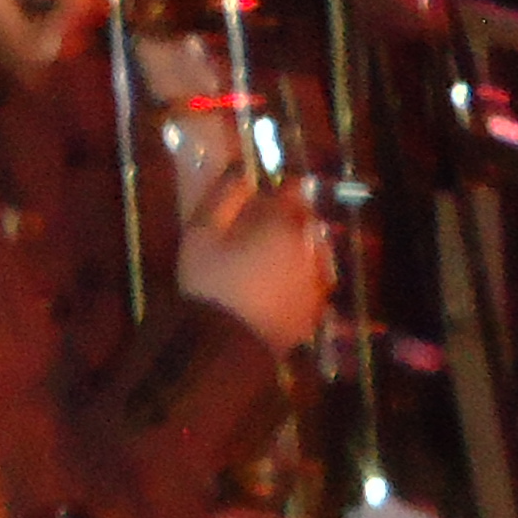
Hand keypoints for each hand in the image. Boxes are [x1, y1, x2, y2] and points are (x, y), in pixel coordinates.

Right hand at [178, 166, 331, 353]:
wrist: (226, 346)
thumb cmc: (210, 283)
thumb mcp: (201, 233)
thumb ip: (224, 196)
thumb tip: (240, 170)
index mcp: (283, 225)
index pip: (294, 192)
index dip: (280, 189)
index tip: (265, 193)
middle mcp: (309, 249)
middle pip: (305, 222)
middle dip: (286, 220)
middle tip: (257, 229)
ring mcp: (316, 282)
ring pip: (311, 252)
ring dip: (294, 248)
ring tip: (265, 260)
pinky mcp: (315, 309)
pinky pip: (312, 282)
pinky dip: (299, 278)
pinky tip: (274, 287)